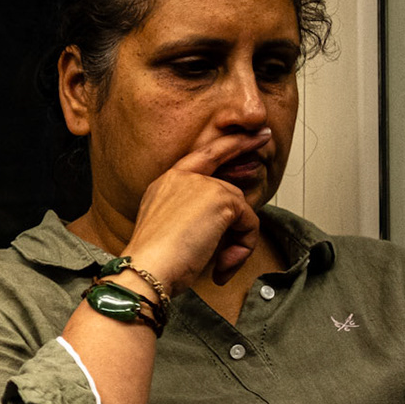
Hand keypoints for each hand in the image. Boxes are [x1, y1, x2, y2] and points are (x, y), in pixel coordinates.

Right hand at [123, 129, 269, 290]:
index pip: (204, 155)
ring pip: (241, 209)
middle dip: (238, 227)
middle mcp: (181, 177)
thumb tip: (231, 222)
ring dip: (238, 242)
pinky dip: (243, 246)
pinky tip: (222, 264)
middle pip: (230, 193)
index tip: (258, 133)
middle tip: (231, 257)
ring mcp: (201, 184)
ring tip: (219, 265)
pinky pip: (249, 221)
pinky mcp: (220, 198)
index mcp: (165, 183)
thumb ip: (197, 216)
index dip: (233, 144)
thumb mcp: (172, 231)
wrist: (146, 270)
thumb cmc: (155, 261)